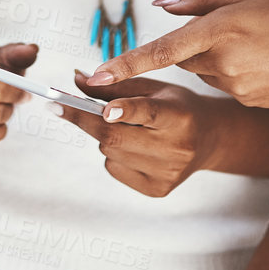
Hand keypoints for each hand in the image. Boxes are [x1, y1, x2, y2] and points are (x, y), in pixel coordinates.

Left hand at [53, 71, 221, 196]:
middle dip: (84, 118)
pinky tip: (133, 146)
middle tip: (59, 104)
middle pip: (116, 136)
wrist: (209, 139)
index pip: (148, 113)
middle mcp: (177, 148)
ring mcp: (167, 173)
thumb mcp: (154, 87)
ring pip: (110, 152)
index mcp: (180, 115)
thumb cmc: (178, 106)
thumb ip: (116, 84)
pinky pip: (115, 168)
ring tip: (123, 125)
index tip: (105, 109)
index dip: (125, 110)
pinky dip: (114, 154)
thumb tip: (75, 79)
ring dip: (103, 135)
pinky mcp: (158, 190)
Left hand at [81, 0, 268, 107]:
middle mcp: (225, 61)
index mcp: (223, 28)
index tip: (96, 76)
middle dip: (200, 43)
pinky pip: (227, 84)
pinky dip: (237, 72)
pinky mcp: (248, 102)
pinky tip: (267, 63)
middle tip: (239, 28)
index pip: (162, 50)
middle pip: (187, 55)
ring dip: (219, 57)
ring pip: (207, 70)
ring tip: (260, 45)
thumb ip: (203, 0)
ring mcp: (236, 87)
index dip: (126, 64)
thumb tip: (162, 6)